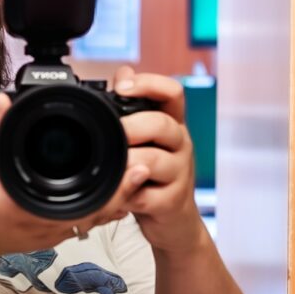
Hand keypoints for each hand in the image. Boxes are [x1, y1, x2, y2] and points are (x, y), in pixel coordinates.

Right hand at [0, 94, 146, 258]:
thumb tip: (3, 103)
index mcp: (39, 209)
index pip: (90, 203)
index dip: (117, 187)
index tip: (135, 166)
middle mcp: (55, 224)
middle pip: (105, 210)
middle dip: (127, 188)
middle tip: (145, 163)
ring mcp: (58, 231)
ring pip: (101, 217)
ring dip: (119, 196)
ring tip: (136, 172)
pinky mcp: (58, 231)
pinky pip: (90, 219)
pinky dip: (105, 203)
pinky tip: (115, 187)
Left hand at [113, 66, 205, 255]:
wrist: (174, 222)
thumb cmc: (155, 177)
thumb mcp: (147, 140)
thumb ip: (135, 108)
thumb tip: (124, 71)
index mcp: (173, 124)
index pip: (172, 92)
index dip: (149, 84)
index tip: (122, 87)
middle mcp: (181, 144)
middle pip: (163, 124)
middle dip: (133, 126)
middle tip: (113, 133)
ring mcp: (180, 173)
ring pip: (154, 160)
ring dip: (128, 163)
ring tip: (113, 167)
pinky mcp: (172, 201)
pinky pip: (147, 195)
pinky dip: (128, 195)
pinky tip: (120, 195)